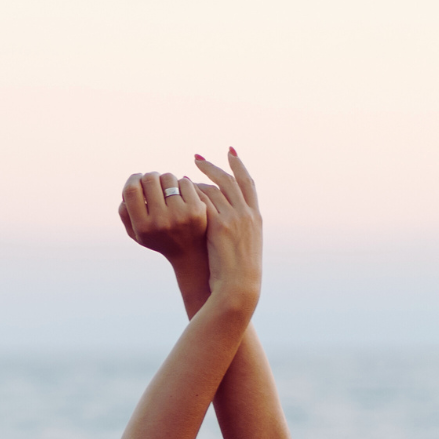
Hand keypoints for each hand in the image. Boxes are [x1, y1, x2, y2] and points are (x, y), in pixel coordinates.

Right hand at [119, 170, 206, 279]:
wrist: (189, 252)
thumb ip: (125, 213)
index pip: (132, 190)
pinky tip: (181, 194)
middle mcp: (159, 221)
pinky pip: (184, 182)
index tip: (138, 178)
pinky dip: (181, 184)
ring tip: (168, 189)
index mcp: (142, 227)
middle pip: (150, 179)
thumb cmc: (159, 238)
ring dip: (166, 179)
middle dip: (151, 176)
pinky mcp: (196, 209)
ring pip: (168, 177)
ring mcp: (179, 214)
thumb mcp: (136, 233)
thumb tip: (128, 188)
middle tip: (154, 182)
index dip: (133, 178)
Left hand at [191, 149, 261, 312]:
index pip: (248, 183)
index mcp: (256, 217)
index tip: (230, 153)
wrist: (240, 285)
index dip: (239, 166)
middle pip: (231, 179)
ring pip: (215, 188)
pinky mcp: (221, 225)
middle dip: (215, 165)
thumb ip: (237, 232)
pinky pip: (205, 202)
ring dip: (199, 179)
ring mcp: (235, 218)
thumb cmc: (240, 274)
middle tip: (197, 157)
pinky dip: (194, 194)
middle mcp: (248, 213)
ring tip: (184, 175)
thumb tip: (226, 226)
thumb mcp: (244, 248)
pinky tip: (182, 191)